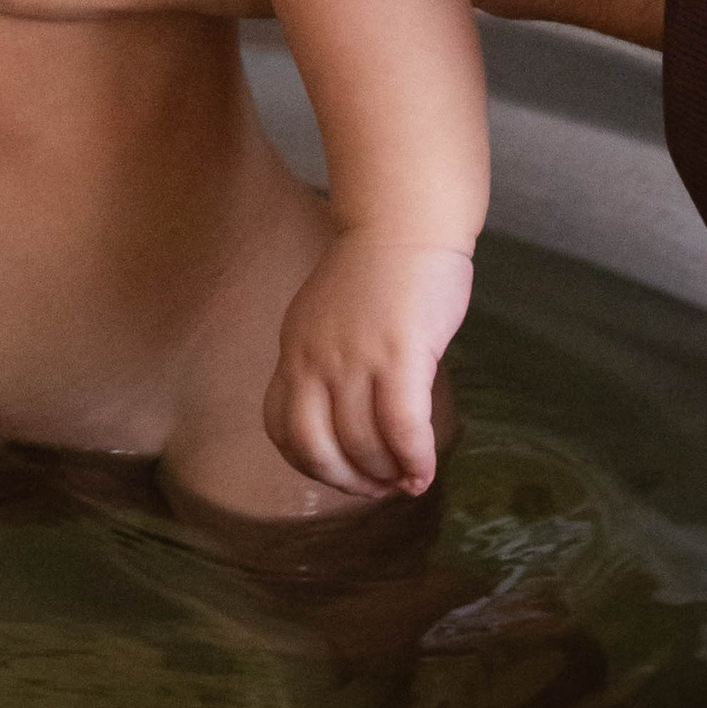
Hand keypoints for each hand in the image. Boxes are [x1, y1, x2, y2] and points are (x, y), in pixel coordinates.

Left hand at [264, 233, 471, 497]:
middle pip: (315, 446)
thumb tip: (345, 422)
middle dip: (347, 481)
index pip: (280, 427)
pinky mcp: (399, 353)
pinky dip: (414, 459)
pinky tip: (426, 469)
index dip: (312, 465)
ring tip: (408, 477)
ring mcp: (355, 356)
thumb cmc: (377, 271)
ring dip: (386, 474)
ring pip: (361, 444)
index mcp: (294, 347)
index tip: (344, 475)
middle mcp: (315, 356)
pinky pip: (402, 428)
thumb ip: (326, 362)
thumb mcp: (327, 318)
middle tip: (379, 487)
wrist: (404, 220)